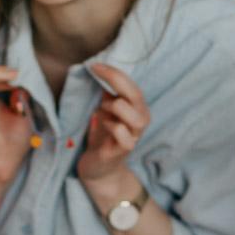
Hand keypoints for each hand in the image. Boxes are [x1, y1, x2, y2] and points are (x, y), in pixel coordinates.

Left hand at [77, 64, 149, 184]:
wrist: (98, 168)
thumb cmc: (102, 137)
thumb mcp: (104, 111)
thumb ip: (107, 94)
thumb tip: (102, 71)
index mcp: (136, 109)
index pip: (132, 86)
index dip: (114, 73)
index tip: (95, 66)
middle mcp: (140, 122)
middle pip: (137, 96)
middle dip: (116, 82)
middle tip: (95, 74)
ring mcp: (134, 137)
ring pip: (137, 118)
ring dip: (116, 107)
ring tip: (102, 109)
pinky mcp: (123, 152)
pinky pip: (125, 138)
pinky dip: (113, 127)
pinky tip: (103, 125)